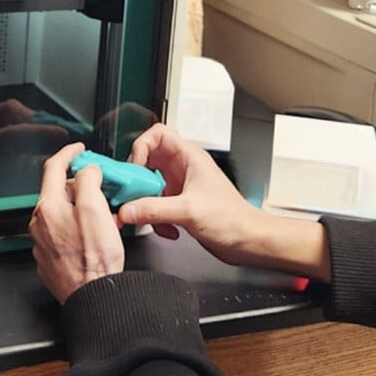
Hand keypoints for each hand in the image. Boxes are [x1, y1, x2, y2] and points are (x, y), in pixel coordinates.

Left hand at [30, 142, 125, 303]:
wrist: (92, 296)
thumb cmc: (95, 259)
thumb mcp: (95, 209)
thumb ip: (87, 181)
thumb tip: (86, 171)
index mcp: (48, 207)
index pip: (53, 168)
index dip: (68, 153)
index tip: (79, 150)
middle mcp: (40, 223)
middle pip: (58, 191)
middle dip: (79, 185)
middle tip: (100, 187)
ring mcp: (43, 242)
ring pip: (62, 213)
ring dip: (81, 208)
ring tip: (104, 216)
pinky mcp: (50, 258)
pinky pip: (63, 233)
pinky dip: (78, 227)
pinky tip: (95, 235)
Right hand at [118, 124, 262, 265]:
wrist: (248, 241)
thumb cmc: (233, 219)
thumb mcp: (188, 211)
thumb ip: (153, 209)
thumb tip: (127, 209)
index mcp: (189, 157)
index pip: (157, 134)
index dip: (141, 147)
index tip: (135, 169)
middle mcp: (184, 168)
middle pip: (148, 161)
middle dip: (138, 181)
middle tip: (133, 195)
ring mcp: (181, 186)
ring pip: (149, 186)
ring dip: (146, 204)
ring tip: (151, 217)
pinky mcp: (180, 204)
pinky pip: (156, 205)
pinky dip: (156, 219)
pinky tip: (169, 229)